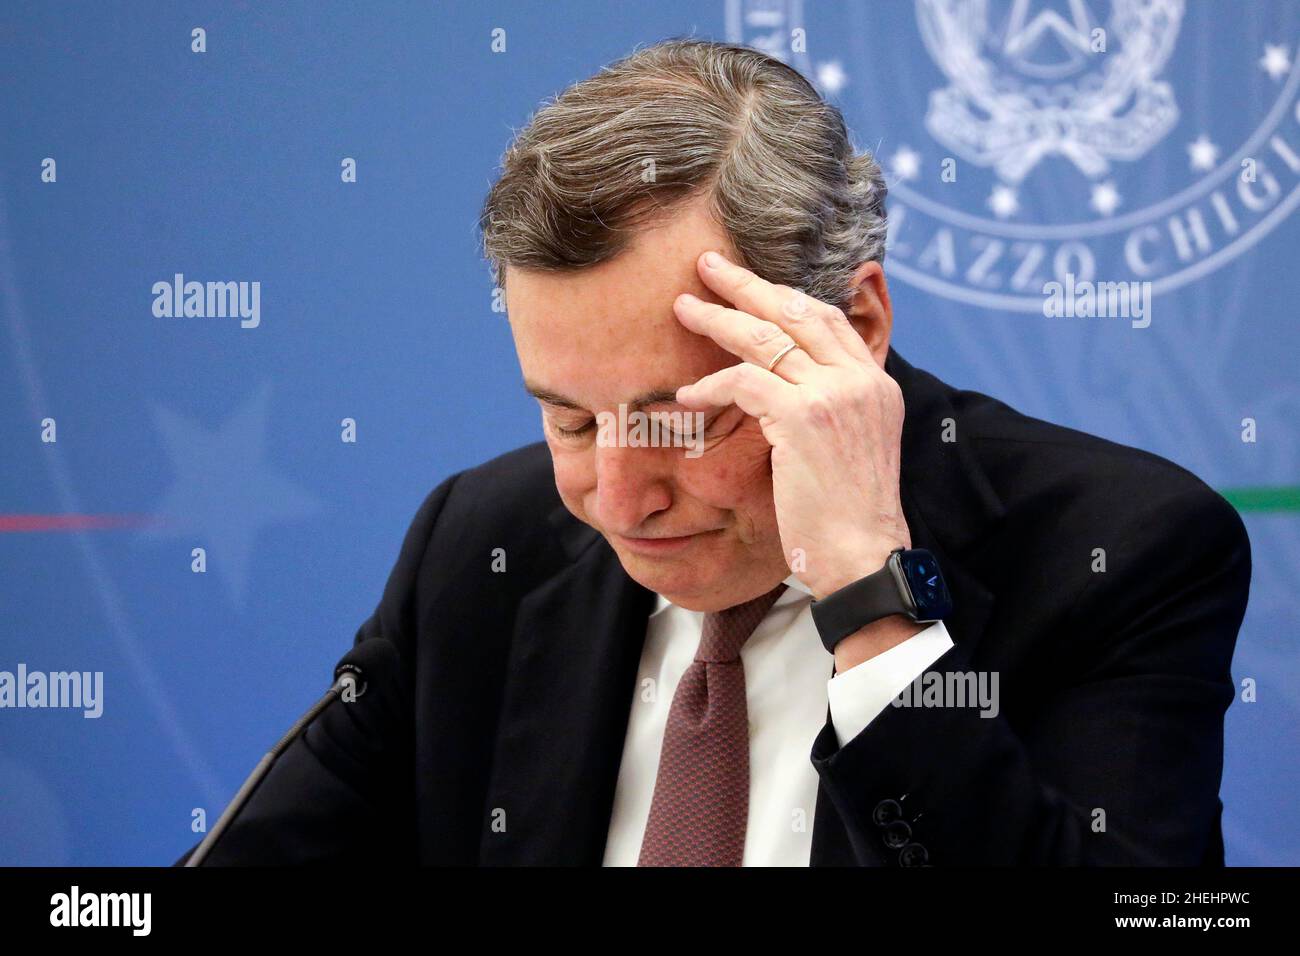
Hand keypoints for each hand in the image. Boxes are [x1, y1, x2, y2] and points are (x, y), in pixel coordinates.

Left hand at [673, 250, 912, 601]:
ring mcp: (834, 395)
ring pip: (766, 338)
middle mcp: (860, 380)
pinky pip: (745, 382)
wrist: (863, 556)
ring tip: (683, 308)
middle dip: (747, 285)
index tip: (750, 286)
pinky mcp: (805, 418)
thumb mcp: (851, 449)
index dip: (784, 297)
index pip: (828, 320)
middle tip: (707, 265)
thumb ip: (830, 411)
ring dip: (718, 319)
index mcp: (875, 384)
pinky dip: (711, 384)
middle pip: (796, 312)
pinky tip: (686, 396)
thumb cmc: (846, 517)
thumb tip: (783, 395)